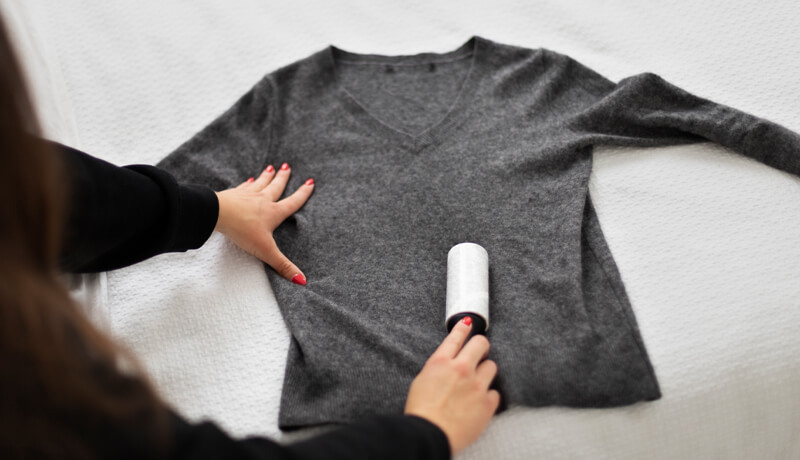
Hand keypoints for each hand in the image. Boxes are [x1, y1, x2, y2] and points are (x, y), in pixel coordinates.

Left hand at [214, 163, 313, 284]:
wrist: (217, 214)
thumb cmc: (242, 230)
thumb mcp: (265, 251)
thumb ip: (283, 266)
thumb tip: (302, 281)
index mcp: (273, 213)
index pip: (292, 202)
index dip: (302, 194)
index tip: (310, 182)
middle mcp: (263, 200)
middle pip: (276, 187)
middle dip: (283, 178)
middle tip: (287, 167)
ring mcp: (247, 195)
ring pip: (261, 183)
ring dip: (267, 176)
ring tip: (272, 167)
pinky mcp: (233, 194)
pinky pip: (244, 186)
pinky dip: (248, 183)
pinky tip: (249, 180)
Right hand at [404, 319, 499, 455]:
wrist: (430, 434)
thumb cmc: (421, 412)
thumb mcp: (421, 381)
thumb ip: (438, 369)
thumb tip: (447, 365)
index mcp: (441, 363)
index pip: (456, 337)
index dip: (464, 328)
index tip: (469, 323)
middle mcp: (461, 369)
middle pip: (481, 344)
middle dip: (481, 346)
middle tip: (480, 353)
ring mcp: (476, 386)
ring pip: (491, 366)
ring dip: (485, 372)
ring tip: (476, 383)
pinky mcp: (487, 403)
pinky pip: (495, 393)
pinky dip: (488, 397)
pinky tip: (479, 403)